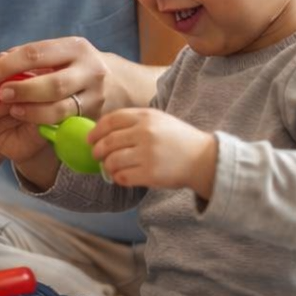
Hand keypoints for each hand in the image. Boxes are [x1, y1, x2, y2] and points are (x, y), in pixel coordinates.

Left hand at [0, 37, 112, 123]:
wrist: (119, 83)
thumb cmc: (73, 66)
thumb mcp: (56, 54)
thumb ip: (25, 58)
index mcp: (74, 47)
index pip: (33, 53)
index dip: (3, 67)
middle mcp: (89, 69)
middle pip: (52, 83)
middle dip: (21, 90)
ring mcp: (96, 95)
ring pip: (61, 109)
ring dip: (31, 111)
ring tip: (11, 110)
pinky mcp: (96, 116)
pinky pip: (67, 123)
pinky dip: (44, 123)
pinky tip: (29, 120)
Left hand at [87, 108, 217, 198]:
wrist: (205, 159)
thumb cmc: (178, 140)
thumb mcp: (158, 120)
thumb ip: (134, 122)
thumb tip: (102, 133)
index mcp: (146, 116)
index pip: (110, 120)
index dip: (96, 131)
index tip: (90, 139)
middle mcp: (145, 133)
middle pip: (108, 142)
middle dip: (97, 151)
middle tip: (97, 155)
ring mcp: (148, 154)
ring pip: (112, 161)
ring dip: (107, 166)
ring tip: (111, 168)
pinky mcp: (150, 174)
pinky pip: (122, 177)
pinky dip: (118, 178)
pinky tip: (122, 177)